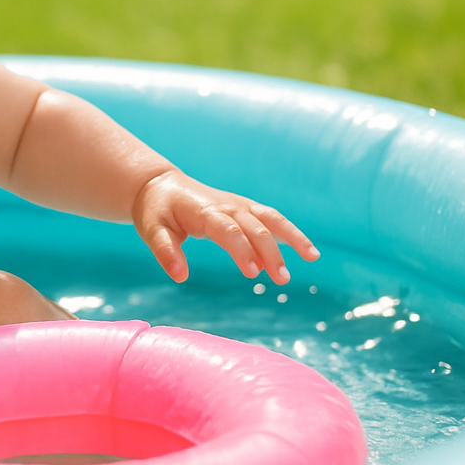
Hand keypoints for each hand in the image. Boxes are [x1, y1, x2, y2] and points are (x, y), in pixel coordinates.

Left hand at [132, 169, 318, 284]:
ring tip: (312, 257)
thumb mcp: (151, 230)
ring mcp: (238, 205)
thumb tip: (179, 276)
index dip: (242, 250)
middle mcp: (226, 206)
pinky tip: (308, 251)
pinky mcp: (244, 208)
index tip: (253, 272)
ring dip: (291, 237)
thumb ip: (165, 252)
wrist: (160, 186)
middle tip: (281, 278)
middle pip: (254, 227)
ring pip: (270, 218)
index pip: (228, 231)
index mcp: (204, 212)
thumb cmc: (157, 211)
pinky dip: (290, 231)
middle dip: (270, 251)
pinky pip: (272, 218)